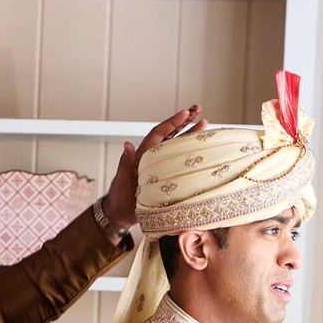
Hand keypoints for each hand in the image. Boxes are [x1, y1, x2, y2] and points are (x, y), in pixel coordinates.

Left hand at [101, 104, 207, 228]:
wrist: (120, 214)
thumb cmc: (118, 197)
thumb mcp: (121, 179)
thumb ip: (125, 163)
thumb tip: (127, 144)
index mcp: (143, 155)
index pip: (159, 133)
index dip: (172, 123)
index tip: (185, 113)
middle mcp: (154, 157)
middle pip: (171, 135)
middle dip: (185, 121)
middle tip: (198, 108)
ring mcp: (161, 167)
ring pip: (177, 147)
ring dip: (190, 135)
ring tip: (204, 124)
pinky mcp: (166, 178)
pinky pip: (180, 163)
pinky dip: (190, 155)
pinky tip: (202, 151)